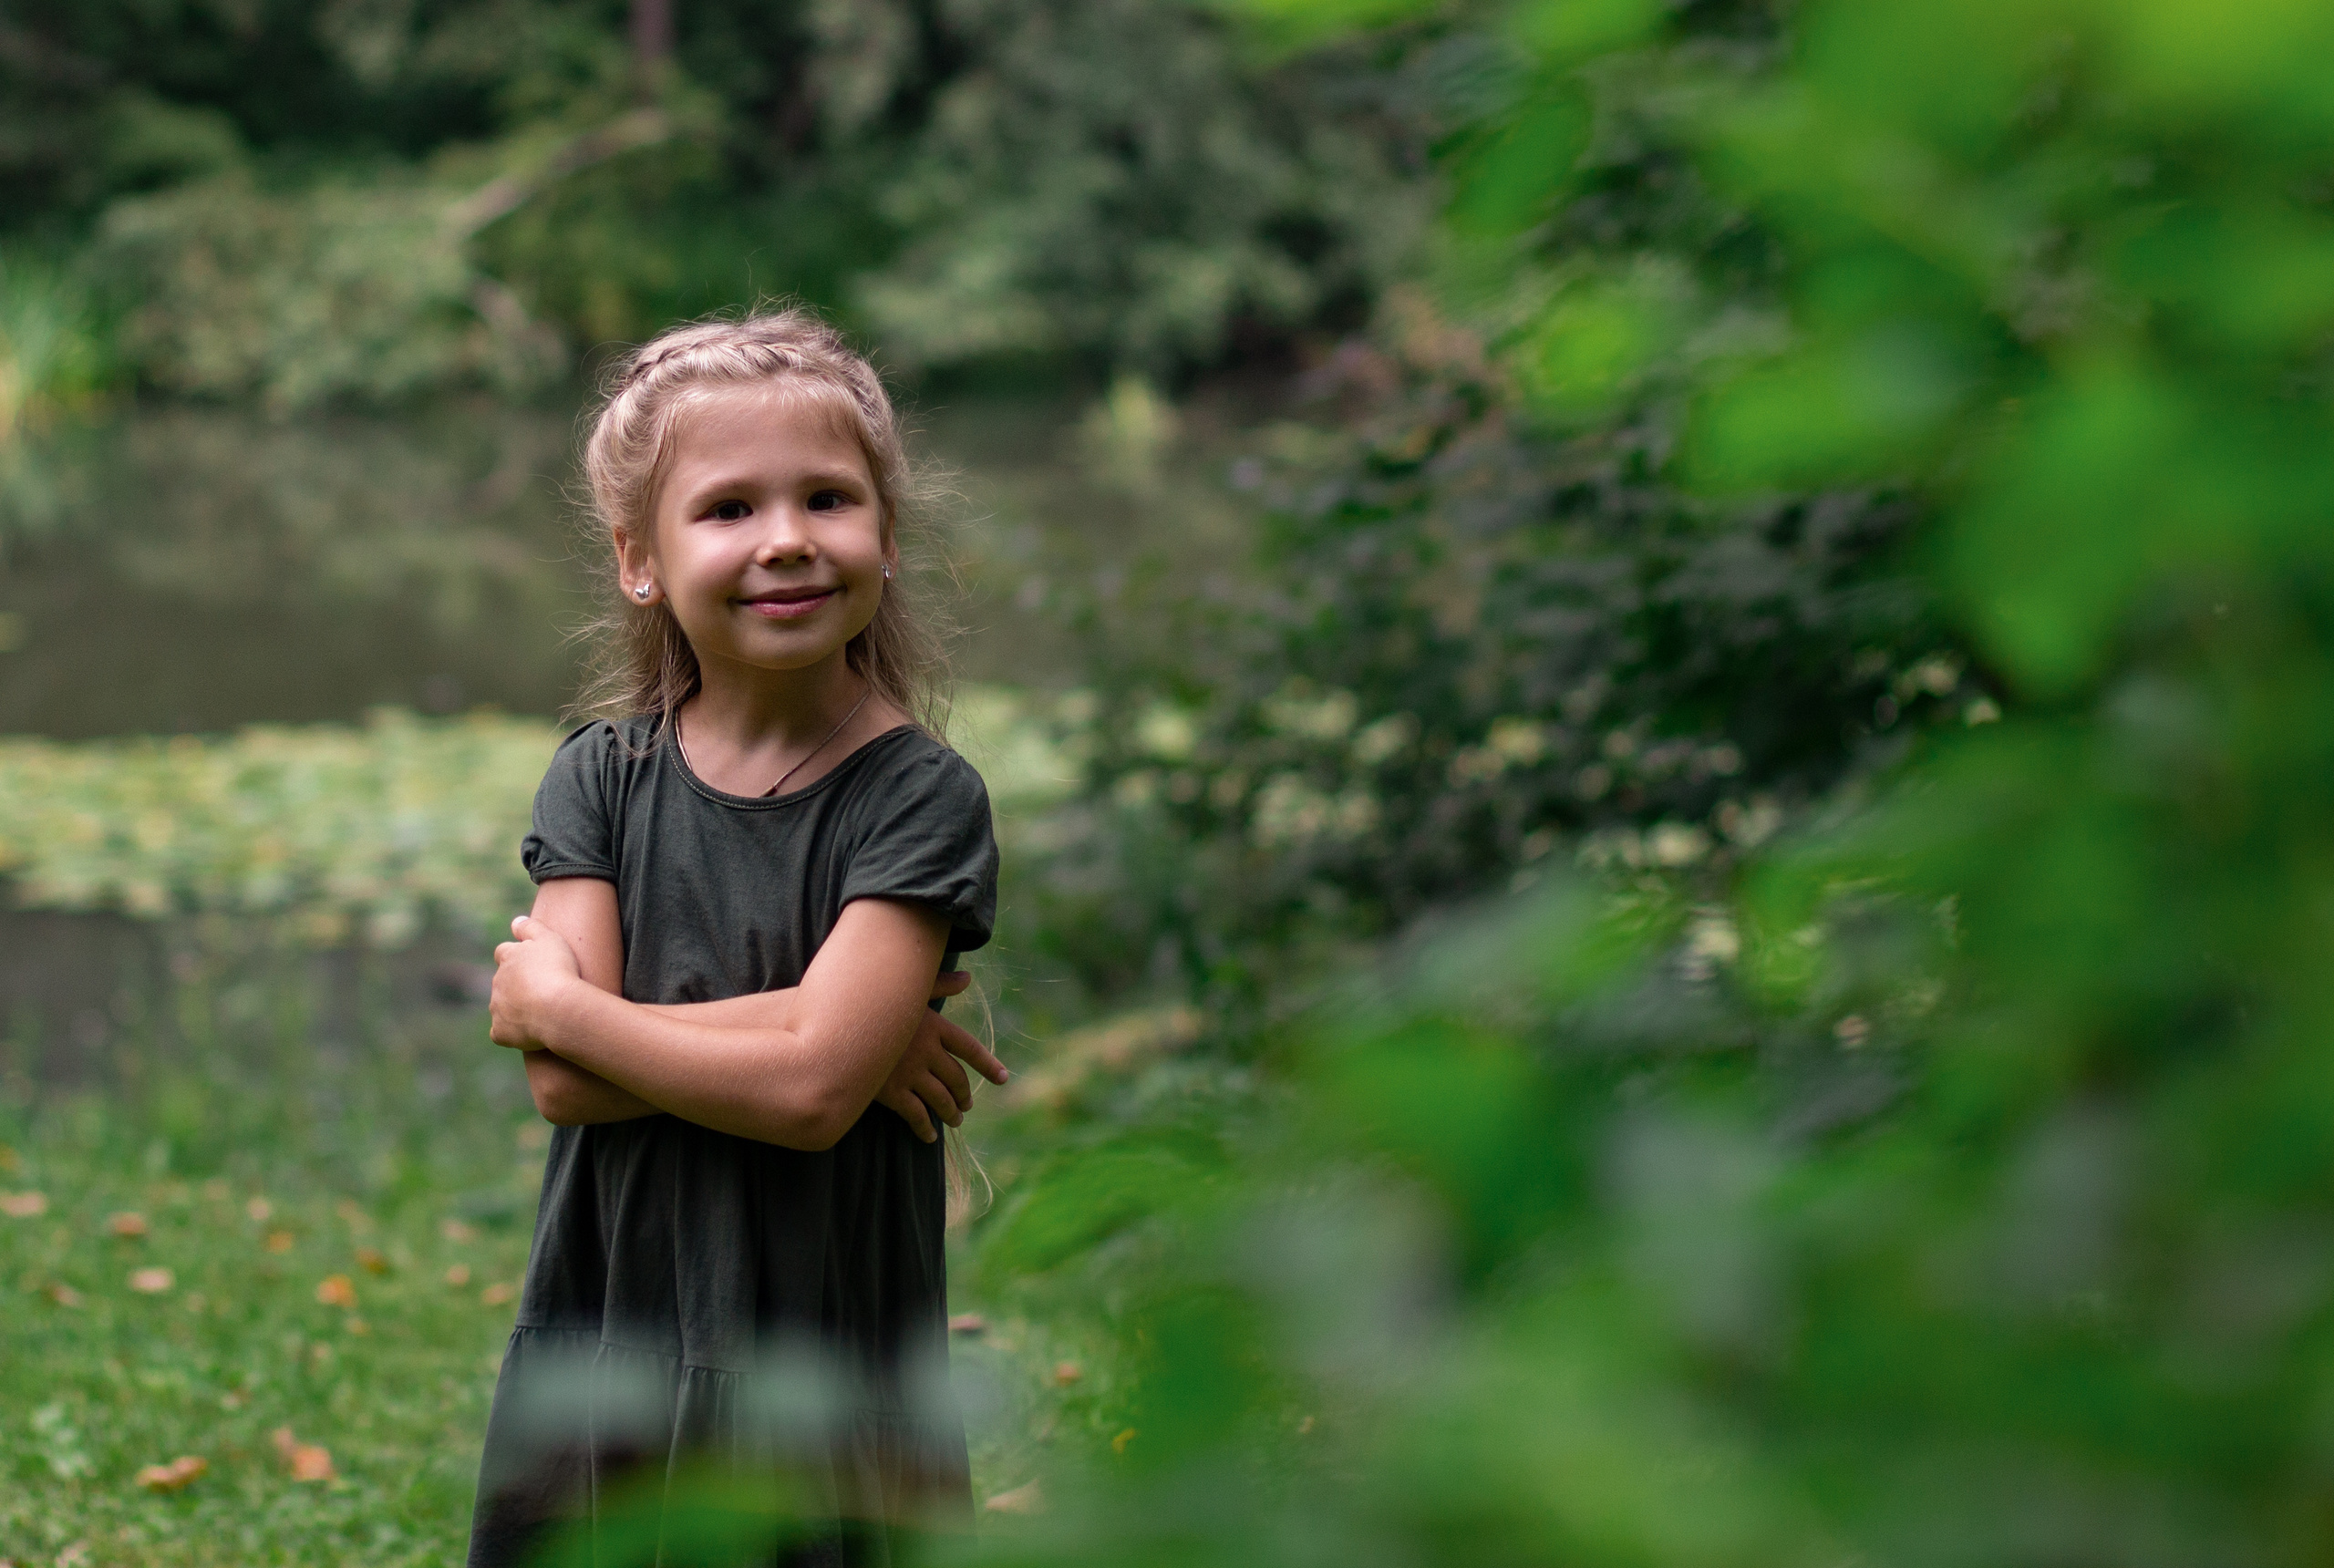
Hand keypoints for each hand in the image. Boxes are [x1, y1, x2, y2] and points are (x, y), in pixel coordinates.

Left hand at [490, 915, 582, 1050]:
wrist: (557, 1009)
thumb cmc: (558, 970)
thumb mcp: (549, 939)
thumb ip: (531, 927)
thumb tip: (515, 921)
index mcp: (509, 958)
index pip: (503, 952)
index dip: (515, 957)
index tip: (530, 964)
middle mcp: (497, 982)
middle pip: (502, 981)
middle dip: (515, 985)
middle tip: (541, 990)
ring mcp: (497, 1008)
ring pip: (501, 1007)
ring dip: (514, 1008)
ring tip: (540, 1013)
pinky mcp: (500, 1032)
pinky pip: (500, 1032)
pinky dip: (511, 1032)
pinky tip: (528, 1032)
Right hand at [876, 972, 1009, 1142]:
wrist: (832, 1026)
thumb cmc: (869, 1002)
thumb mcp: (906, 989)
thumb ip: (938, 984)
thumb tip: (967, 978)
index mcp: (934, 1025)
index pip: (970, 1049)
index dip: (989, 1065)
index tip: (1003, 1078)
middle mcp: (927, 1050)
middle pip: (956, 1078)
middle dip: (964, 1094)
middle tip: (967, 1103)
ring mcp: (909, 1072)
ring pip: (941, 1100)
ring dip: (951, 1113)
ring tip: (955, 1119)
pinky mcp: (890, 1092)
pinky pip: (916, 1115)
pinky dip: (925, 1128)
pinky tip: (929, 1135)